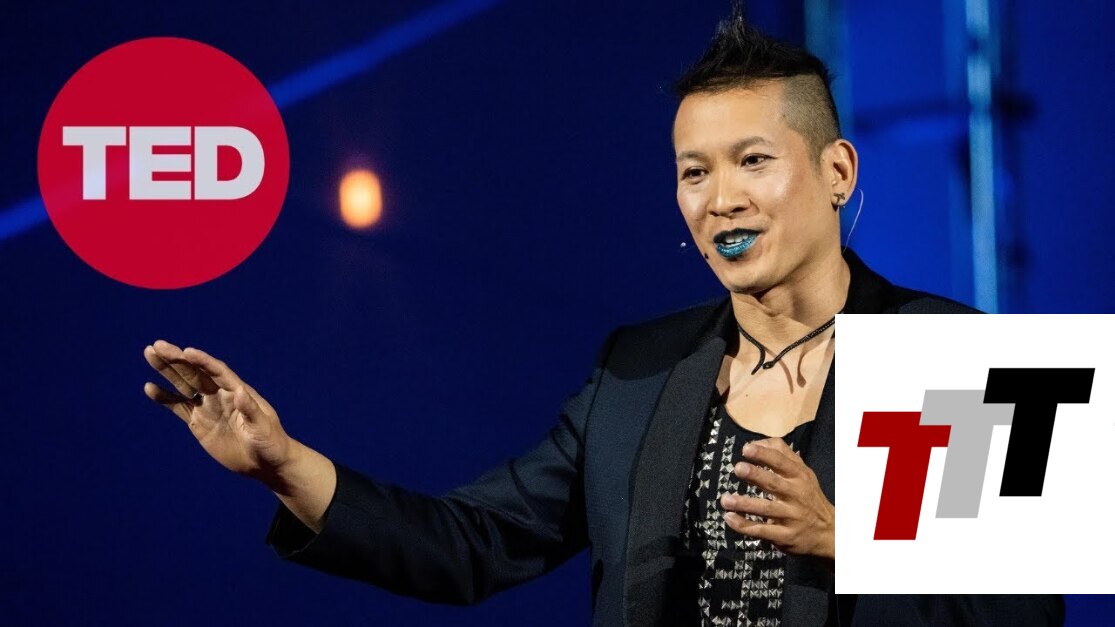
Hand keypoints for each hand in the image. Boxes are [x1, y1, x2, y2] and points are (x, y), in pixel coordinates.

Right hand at [143, 340, 293, 485]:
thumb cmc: (270, 442)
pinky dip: (164, 397)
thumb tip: (240, 391)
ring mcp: (208, 406)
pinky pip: (178, 406)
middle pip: (195, 372)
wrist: (264, 462)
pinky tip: (149, 387)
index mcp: (238, 390)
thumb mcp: (262, 427)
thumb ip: (250, 410)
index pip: (217, 371)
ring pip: (183, 384)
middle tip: (156, 345)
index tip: (186, 351)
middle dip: (176, 359)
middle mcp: (220, 394)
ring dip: (167, 370)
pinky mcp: (198, 421)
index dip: (202, 361)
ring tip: (150, 354)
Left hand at [719, 438, 834, 560]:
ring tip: (725, 499)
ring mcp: (792, 517)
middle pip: (774, 483)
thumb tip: (755, 442)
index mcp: (799, 476)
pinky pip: (762, 530)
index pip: (782, 462)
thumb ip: (781, 454)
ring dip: (744, 504)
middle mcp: (797, 495)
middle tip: (738, 468)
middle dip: (755, 475)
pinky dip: (744, 525)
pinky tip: (729, 518)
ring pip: (766, 509)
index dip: (764, 455)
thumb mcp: (802, 472)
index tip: (746, 449)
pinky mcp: (786, 536)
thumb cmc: (808, 495)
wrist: (829, 531)